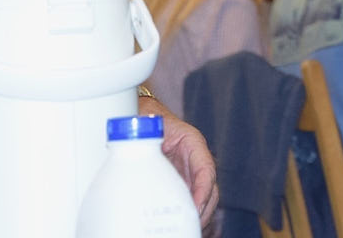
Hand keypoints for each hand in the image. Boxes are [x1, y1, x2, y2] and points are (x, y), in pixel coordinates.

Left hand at [139, 93, 219, 226]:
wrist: (140, 116)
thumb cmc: (143, 117)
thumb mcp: (144, 123)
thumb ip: (142, 131)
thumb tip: (133, 138)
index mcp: (191, 142)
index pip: (205, 168)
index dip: (203, 189)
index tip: (195, 206)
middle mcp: (194, 160)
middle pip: (209, 189)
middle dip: (203, 209)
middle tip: (189, 225)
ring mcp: (188, 174)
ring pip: (203, 199)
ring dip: (198, 216)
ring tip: (184, 228)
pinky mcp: (180, 185)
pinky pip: (190, 202)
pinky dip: (187, 216)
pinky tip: (177, 226)